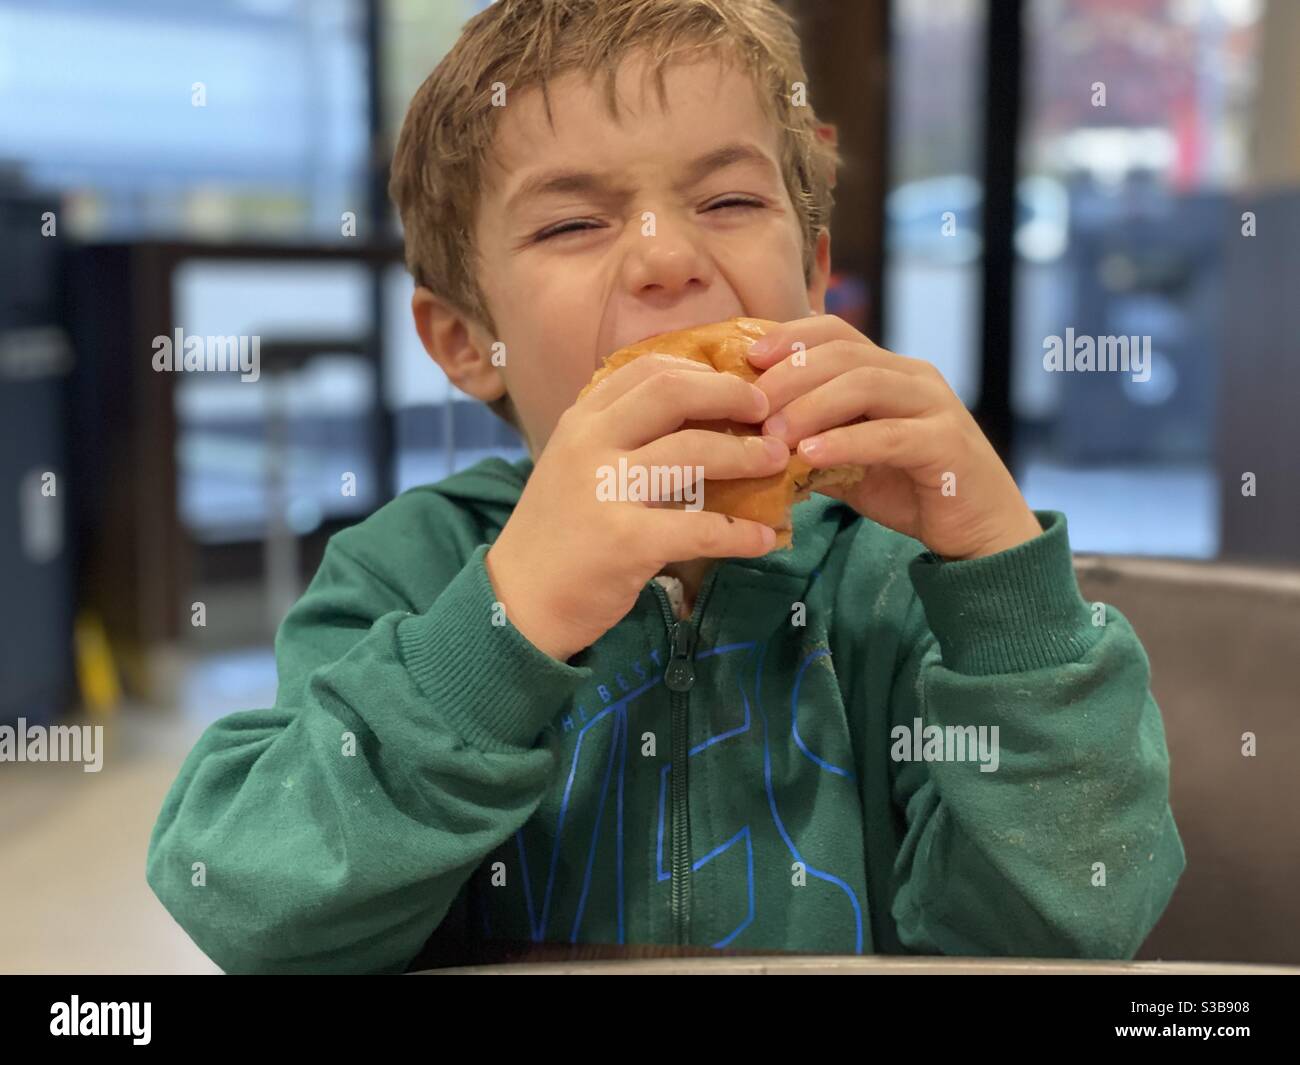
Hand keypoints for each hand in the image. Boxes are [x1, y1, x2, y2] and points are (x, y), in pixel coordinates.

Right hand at [486, 354, 787, 660]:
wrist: (518, 603)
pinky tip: (764, 538)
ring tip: (777, 462)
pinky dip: (740, 533)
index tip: (738, 387)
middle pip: (672, 392)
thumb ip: (621, 439)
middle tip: (766, 412)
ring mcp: (604, 490)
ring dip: (745, 455)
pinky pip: (699, 528)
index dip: (703, 372)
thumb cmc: (559, 535)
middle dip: (730, 395)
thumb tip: (699, 420)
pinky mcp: (624, 540)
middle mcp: (589, 444)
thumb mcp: (577, 468)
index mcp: (581, 422)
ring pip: (692, 452)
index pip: (648, 370)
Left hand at [745, 314, 1042, 560]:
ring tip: (773, 436)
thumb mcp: (848, 462)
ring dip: (812, 406)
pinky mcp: (948, 444)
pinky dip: (846, 442)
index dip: (791, 337)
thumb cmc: (910, 490)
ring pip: (866, 384)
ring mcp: (935, 406)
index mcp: (890, 371)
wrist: (978, 531)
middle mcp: (914, 378)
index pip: (836, 332)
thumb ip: (809, 443)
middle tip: (751, 408)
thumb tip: (748, 441)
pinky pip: (890, 435)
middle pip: (844, 354)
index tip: (747, 358)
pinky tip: (810, 455)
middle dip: (790, 375)